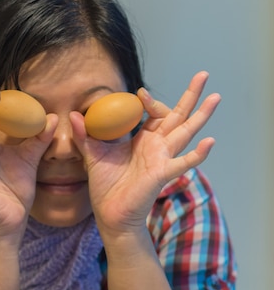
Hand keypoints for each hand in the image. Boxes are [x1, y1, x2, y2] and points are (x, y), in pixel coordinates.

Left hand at [70, 71, 219, 233]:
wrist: (110, 215)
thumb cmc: (106, 187)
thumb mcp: (92, 155)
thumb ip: (84, 135)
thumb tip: (74, 114)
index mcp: (143, 140)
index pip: (154, 113)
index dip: (150, 102)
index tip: (140, 93)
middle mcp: (157, 147)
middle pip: (178, 116)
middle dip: (191, 96)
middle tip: (203, 74)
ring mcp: (163, 159)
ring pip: (186, 132)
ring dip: (201, 115)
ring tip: (216, 97)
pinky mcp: (162, 174)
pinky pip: (183, 163)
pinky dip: (198, 155)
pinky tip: (210, 142)